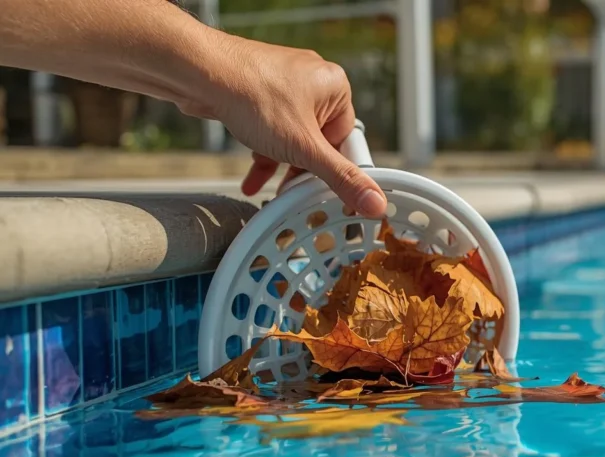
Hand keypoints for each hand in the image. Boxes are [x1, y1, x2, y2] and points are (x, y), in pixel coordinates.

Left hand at [194, 38, 386, 216]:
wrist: (197, 72)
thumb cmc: (252, 95)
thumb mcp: (304, 148)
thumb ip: (340, 177)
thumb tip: (375, 202)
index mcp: (336, 87)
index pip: (347, 141)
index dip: (335, 170)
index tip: (326, 193)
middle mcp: (313, 81)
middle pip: (319, 141)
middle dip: (302, 170)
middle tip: (292, 193)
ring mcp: (284, 84)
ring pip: (293, 138)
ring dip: (281, 165)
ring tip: (268, 188)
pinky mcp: (260, 91)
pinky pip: (271, 129)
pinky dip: (264, 152)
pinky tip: (252, 179)